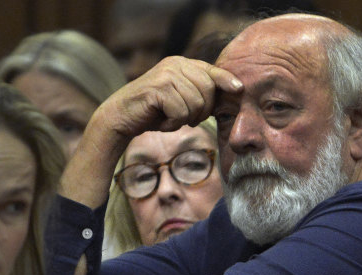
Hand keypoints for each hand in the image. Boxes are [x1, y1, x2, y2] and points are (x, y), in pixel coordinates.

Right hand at [59, 56, 241, 208]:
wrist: (122, 117)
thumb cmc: (155, 112)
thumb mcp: (182, 99)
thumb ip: (200, 93)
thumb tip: (231, 92)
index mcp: (182, 64)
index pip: (212, 70)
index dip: (226, 81)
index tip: (239, 89)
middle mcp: (174, 64)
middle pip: (208, 90)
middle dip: (202, 111)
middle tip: (186, 119)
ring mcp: (166, 75)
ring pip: (196, 104)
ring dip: (185, 119)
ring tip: (170, 118)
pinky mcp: (158, 89)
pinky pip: (181, 112)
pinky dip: (173, 123)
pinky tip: (162, 121)